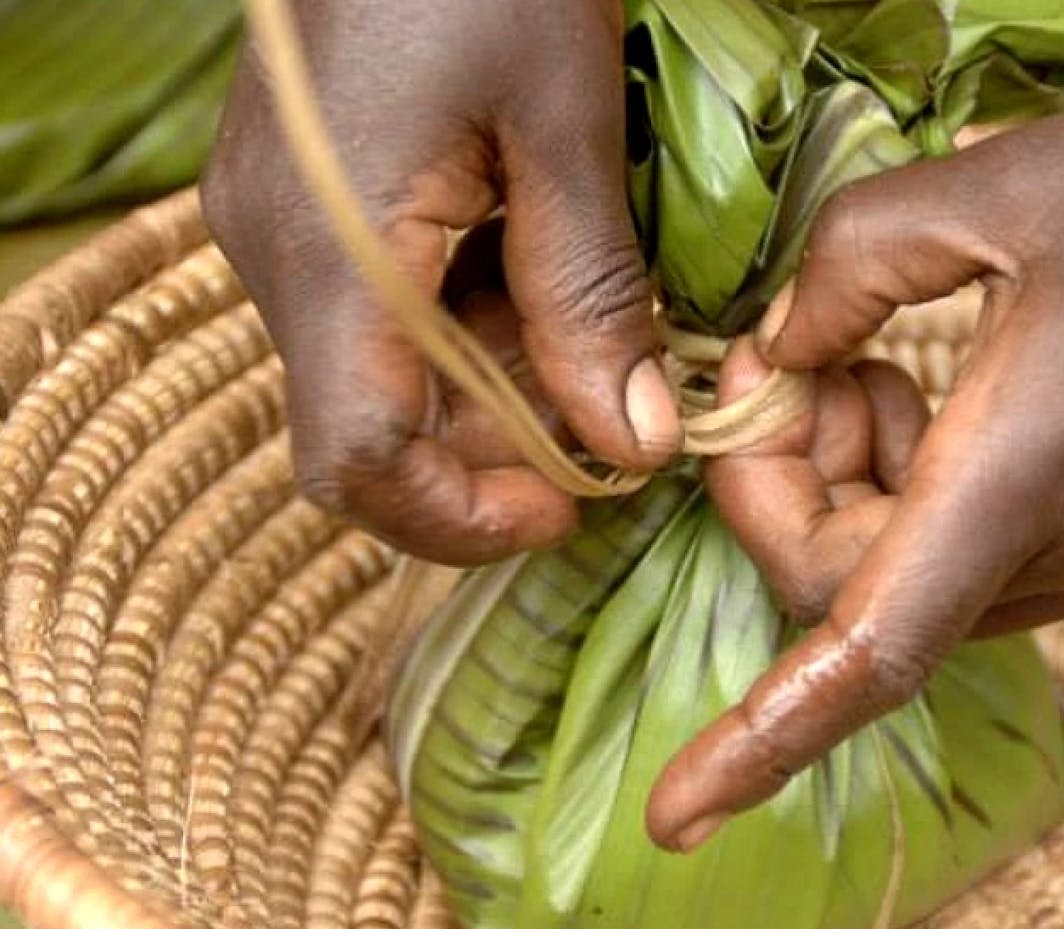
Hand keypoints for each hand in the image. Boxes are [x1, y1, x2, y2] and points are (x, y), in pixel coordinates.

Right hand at [201, 0, 680, 564]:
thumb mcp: (563, 125)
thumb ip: (591, 297)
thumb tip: (634, 442)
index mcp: (331, 246)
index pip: (355, 457)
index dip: (459, 515)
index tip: (568, 505)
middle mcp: (275, 255)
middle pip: (371, 425)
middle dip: (496, 448)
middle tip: (609, 408)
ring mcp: (279, 227)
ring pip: (380, 373)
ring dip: (489, 383)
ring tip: (588, 327)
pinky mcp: (302, 202)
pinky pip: (377, 312)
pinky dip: (463, 325)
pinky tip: (533, 273)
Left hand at [647, 77, 1063, 851]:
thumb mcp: (1007, 184)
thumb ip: (854, 262)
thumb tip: (781, 345)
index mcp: (1023, 476)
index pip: (871, 652)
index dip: (761, 741)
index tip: (676, 818)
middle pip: (855, 594)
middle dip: (786, 488)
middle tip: (797, 366)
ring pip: (911, 578)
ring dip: (851, 487)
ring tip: (877, 367)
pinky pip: (975, 557)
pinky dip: (916, 495)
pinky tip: (941, 394)